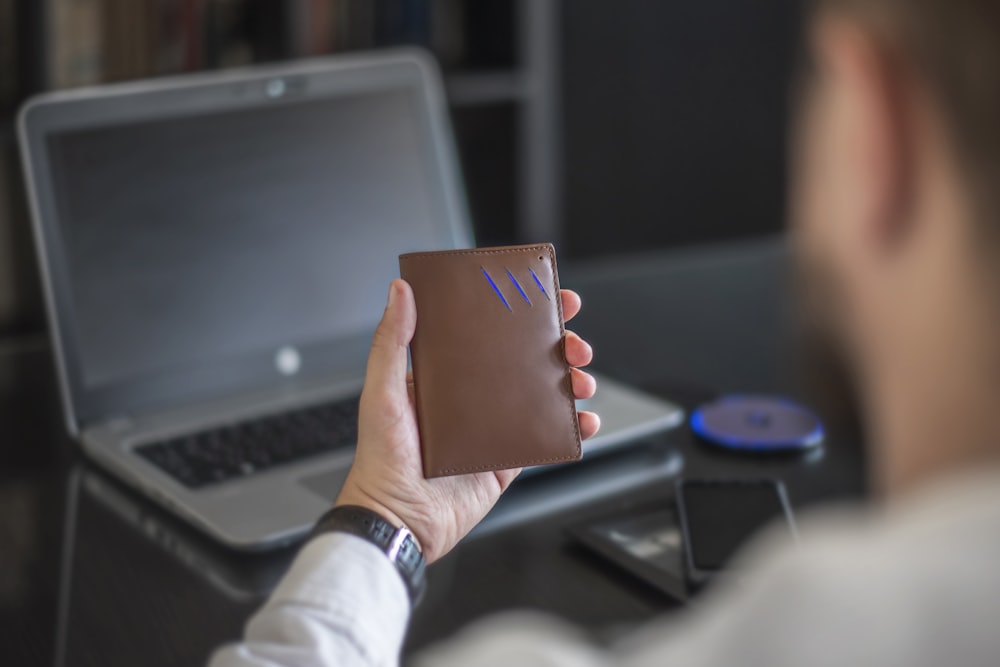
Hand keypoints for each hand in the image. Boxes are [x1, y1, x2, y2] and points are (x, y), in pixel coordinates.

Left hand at [335, 279, 598, 562]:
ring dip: (570, 382)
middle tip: (575, 343)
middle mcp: (470, 397)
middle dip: (558, 345)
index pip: (487, 331)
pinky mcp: (506, 461)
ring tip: (582, 381)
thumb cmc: (380, 461)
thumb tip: (400, 291)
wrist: (397, 522)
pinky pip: (545, 438)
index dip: (520, 311)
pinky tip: (585, 421)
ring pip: (543, 394)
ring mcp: (492, 428)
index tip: (548, 295)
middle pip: (525, 359)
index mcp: (443, 374)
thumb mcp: (381, 392)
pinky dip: (572, 428)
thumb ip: (391, 342)